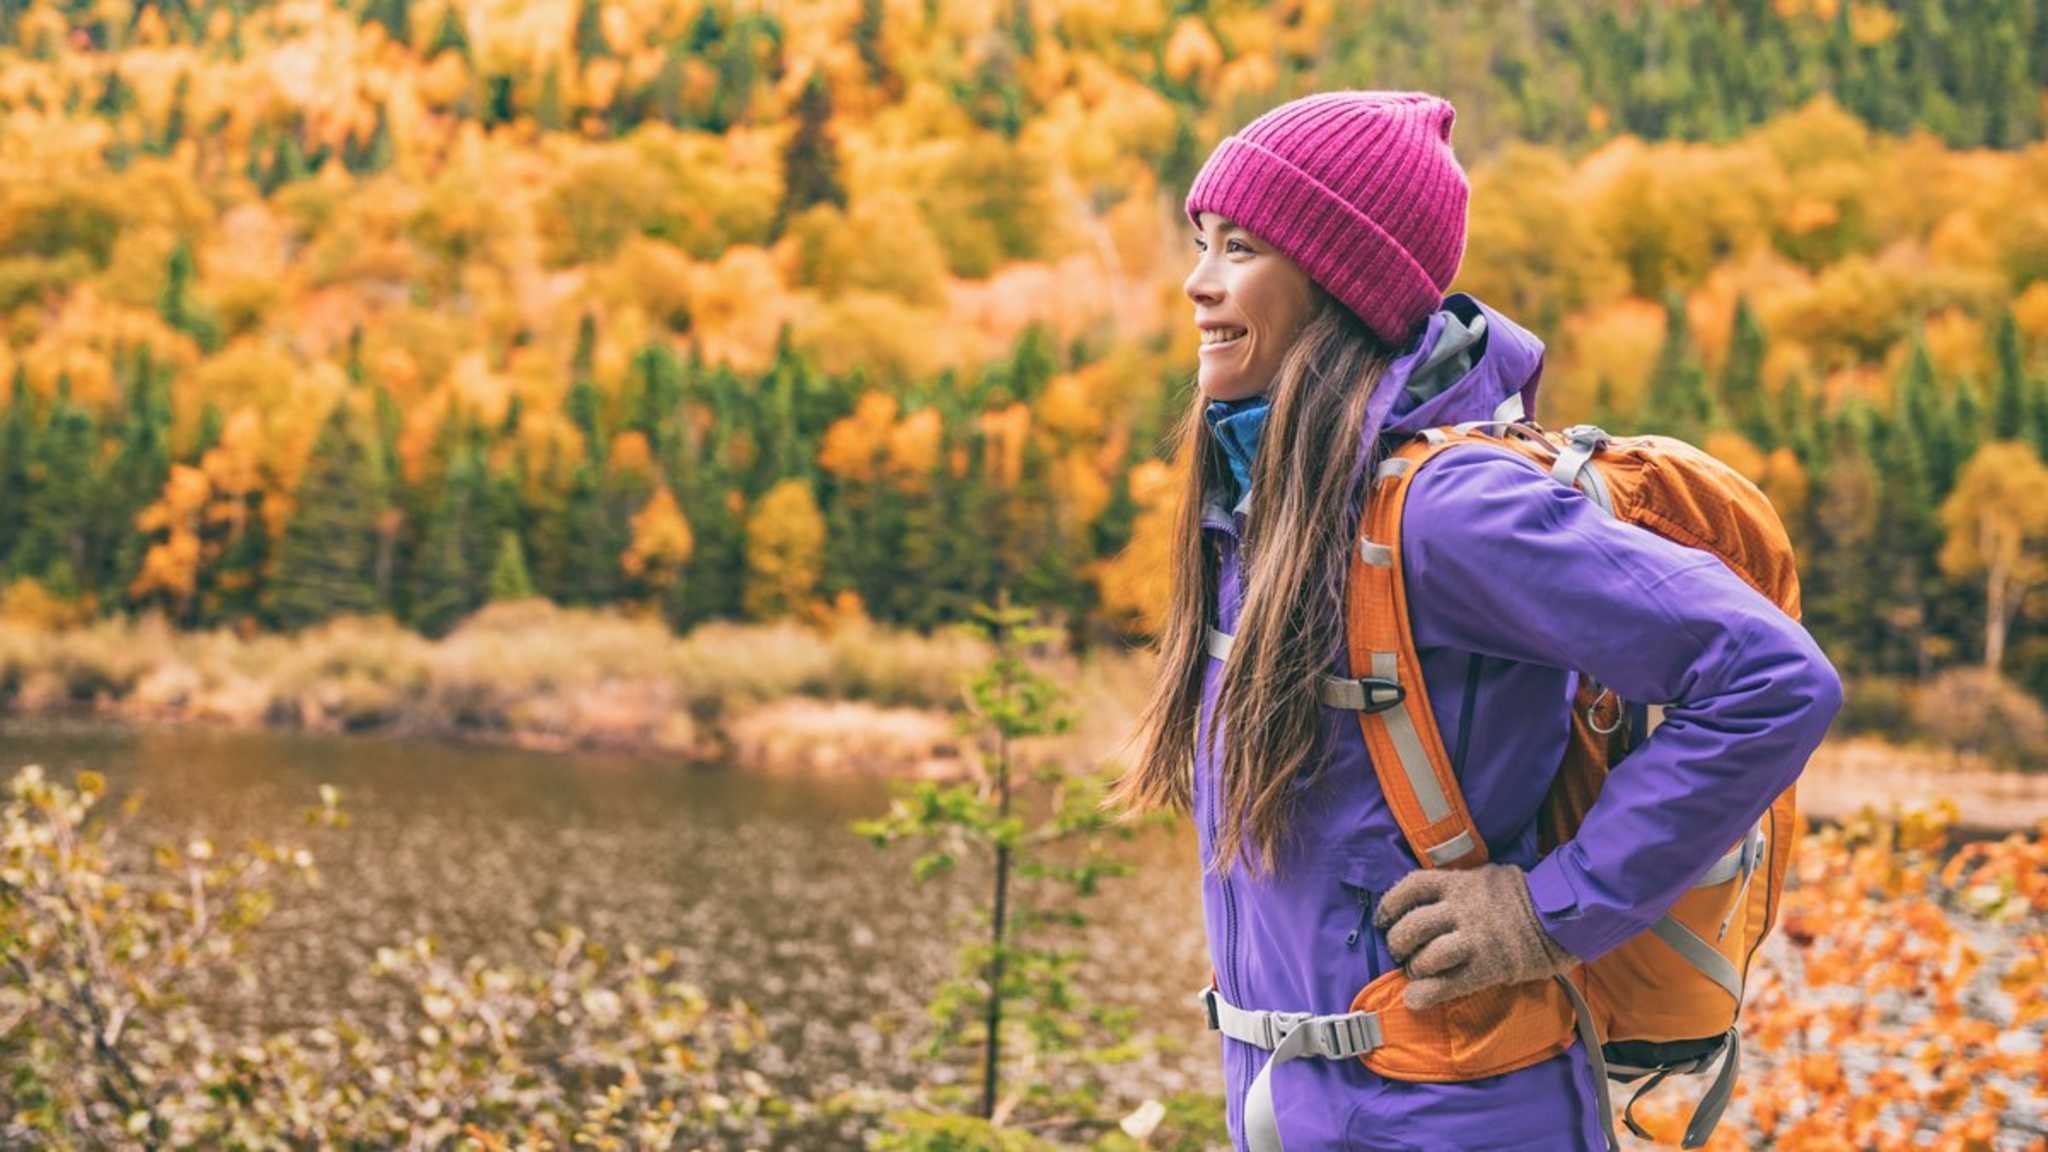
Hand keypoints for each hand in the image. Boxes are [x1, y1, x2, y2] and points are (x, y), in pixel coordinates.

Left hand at [1372, 861, 1579, 1010]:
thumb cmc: (1524, 897)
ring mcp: (1473, 938)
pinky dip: (1425, 995)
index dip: (1390, 904)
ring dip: (1415, 969)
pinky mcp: (1487, 966)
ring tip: (1417, 974)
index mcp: (1459, 882)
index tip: (1383, 918)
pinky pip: (1447, 984)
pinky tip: (1416, 1000)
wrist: (1562, 917)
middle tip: (1401, 953)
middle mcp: (1461, 908)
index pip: (1411, 887)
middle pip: (1412, 926)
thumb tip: (1432, 899)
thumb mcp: (1487, 877)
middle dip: (1398, 942)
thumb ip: (1460, 885)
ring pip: (1426, 957)